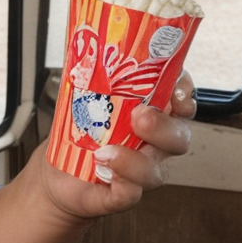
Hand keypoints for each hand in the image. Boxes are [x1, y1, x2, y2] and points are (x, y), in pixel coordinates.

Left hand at [41, 68, 195, 220]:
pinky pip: (132, 194)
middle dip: (163, 126)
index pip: (181, 99)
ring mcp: (140, 170)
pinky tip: (105, 172)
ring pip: (156, 170)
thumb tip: (87, 48)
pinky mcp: (122, 194)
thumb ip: (91, 76)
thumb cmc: (76, 134)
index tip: (176, 90)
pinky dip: (122, 184)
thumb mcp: (81, 98)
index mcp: (151, 114)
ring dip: (134, 160)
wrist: (56, 174)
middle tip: (140, 116)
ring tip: (104, 151)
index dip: (184, 93)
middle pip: (179, 136)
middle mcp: (153, 144)